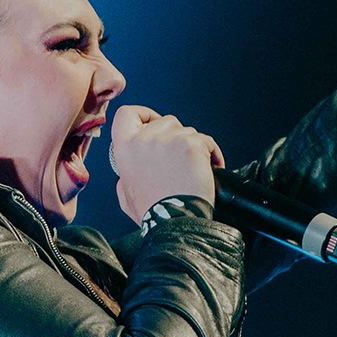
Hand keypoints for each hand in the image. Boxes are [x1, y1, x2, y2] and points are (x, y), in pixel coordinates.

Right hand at [108, 105, 224, 224]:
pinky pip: (206, 140)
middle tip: (180, 160)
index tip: (153, 122)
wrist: (175, 223)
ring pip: (187, 130)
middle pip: (165, 121)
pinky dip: (211, 154)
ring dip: (193, 147)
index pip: (127, 114)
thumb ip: (125, 176)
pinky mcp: (190, 144)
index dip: (143, 115)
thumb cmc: (154, 213)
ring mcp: (168, 140)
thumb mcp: (126, 196)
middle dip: (176, 136)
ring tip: (193, 170)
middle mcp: (144, 140)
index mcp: (125, 149)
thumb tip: (129, 172)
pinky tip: (208, 170)